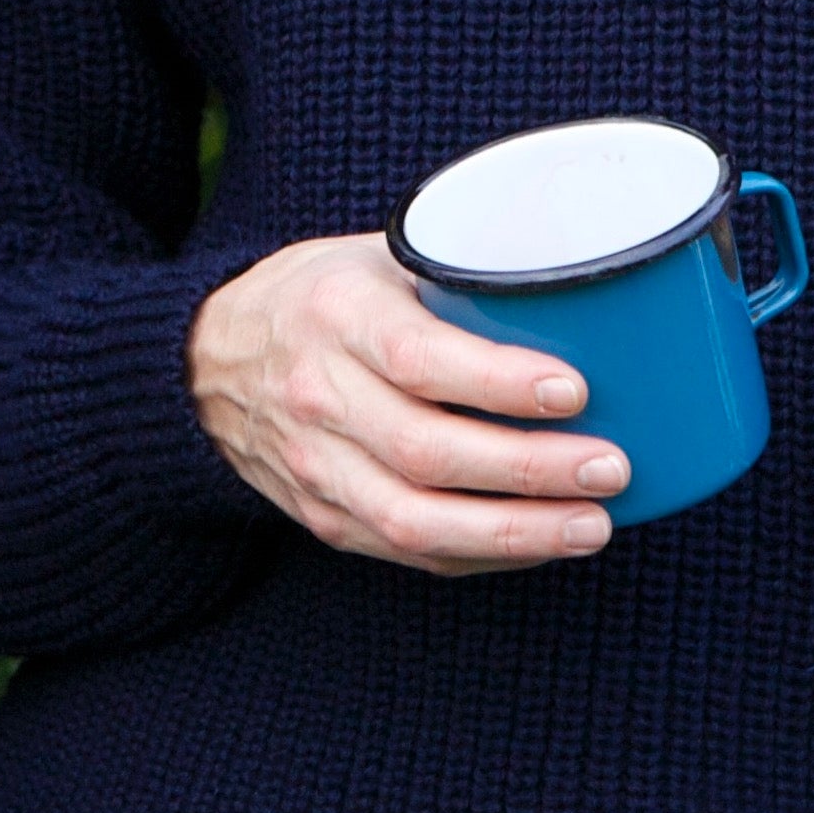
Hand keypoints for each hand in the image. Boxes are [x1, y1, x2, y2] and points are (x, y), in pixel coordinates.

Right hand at [188, 234, 622, 571]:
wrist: (204, 362)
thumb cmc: (321, 297)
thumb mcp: (376, 257)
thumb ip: (459, 275)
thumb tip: (585, 285)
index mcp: (337, 317)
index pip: (417, 358)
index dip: (498, 382)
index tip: (575, 390)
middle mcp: (318, 396)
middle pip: (426, 452)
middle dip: (528, 469)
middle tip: (610, 467)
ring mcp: (316, 467)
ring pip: (416, 520)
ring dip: (515, 532)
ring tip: (593, 525)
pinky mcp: (324, 517)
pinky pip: (408, 552)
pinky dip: (483, 554)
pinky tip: (543, 543)